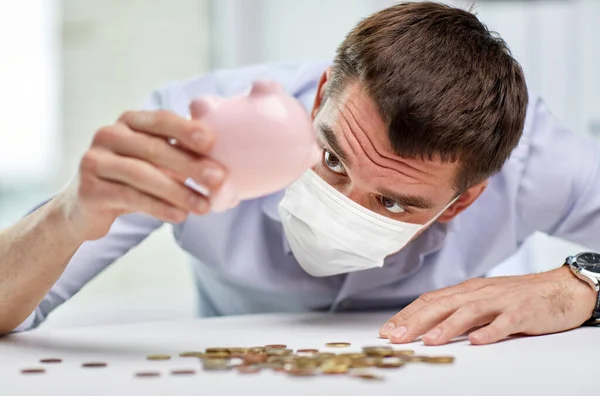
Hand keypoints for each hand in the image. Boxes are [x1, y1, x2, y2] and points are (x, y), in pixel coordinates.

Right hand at [57, 110, 225, 240]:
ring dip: (178, 191)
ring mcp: (94, 160)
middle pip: (154, 149)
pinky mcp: (89, 189)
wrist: (85, 208)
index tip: (211, 141)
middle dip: (190, 164)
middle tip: (218, 179)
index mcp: (129, 122)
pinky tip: (180, 216)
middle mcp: (108, 134)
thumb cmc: (132, 180)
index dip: (185, 129)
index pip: (160, 120)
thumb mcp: (155, 162)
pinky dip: (159, 207)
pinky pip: (130, 197)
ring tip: (204, 206)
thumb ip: (181, 153)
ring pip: (143, 175)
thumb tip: (225, 161)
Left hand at [379, 266, 596, 344]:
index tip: (387, 330)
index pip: (430, 301)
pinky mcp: (523, 312)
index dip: (406, 315)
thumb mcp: (483, 300)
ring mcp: (501, 301)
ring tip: (428, 341)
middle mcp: (479, 292)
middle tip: (396, 338)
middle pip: (441, 305)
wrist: (560, 288)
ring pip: (469, 312)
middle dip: (415, 322)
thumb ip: (458, 311)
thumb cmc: (518, 297)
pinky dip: (490, 332)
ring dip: (446, 327)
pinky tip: (477, 342)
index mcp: (467, 290)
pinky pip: (505, 323)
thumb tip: (427, 325)